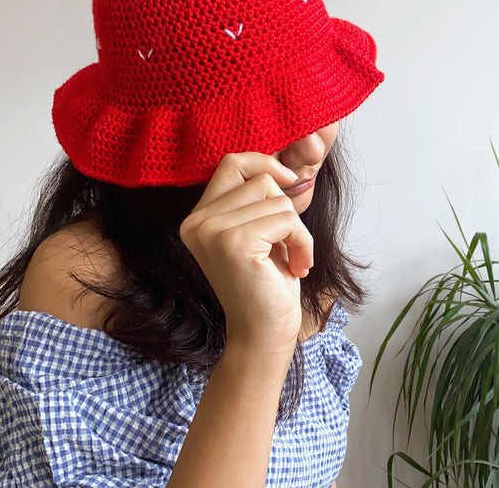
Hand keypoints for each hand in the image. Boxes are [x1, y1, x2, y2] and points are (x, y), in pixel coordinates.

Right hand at [179, 152, 313, 355]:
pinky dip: (302, 242)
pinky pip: (286, 220)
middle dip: (284, 207)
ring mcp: (212, 232)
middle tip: (287, 243)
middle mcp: (197, 222)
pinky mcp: (234, 244)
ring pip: (276, 198)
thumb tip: (284, 165)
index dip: (264, 164)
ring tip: (292, 259)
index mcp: (197, 218)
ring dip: (296, 229)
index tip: (289, 185)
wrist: (264, 336)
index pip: (231, 163)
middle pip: (259, 178)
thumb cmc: (266, 284)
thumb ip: (256, 199)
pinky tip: (297, 267)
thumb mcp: (257, 231)